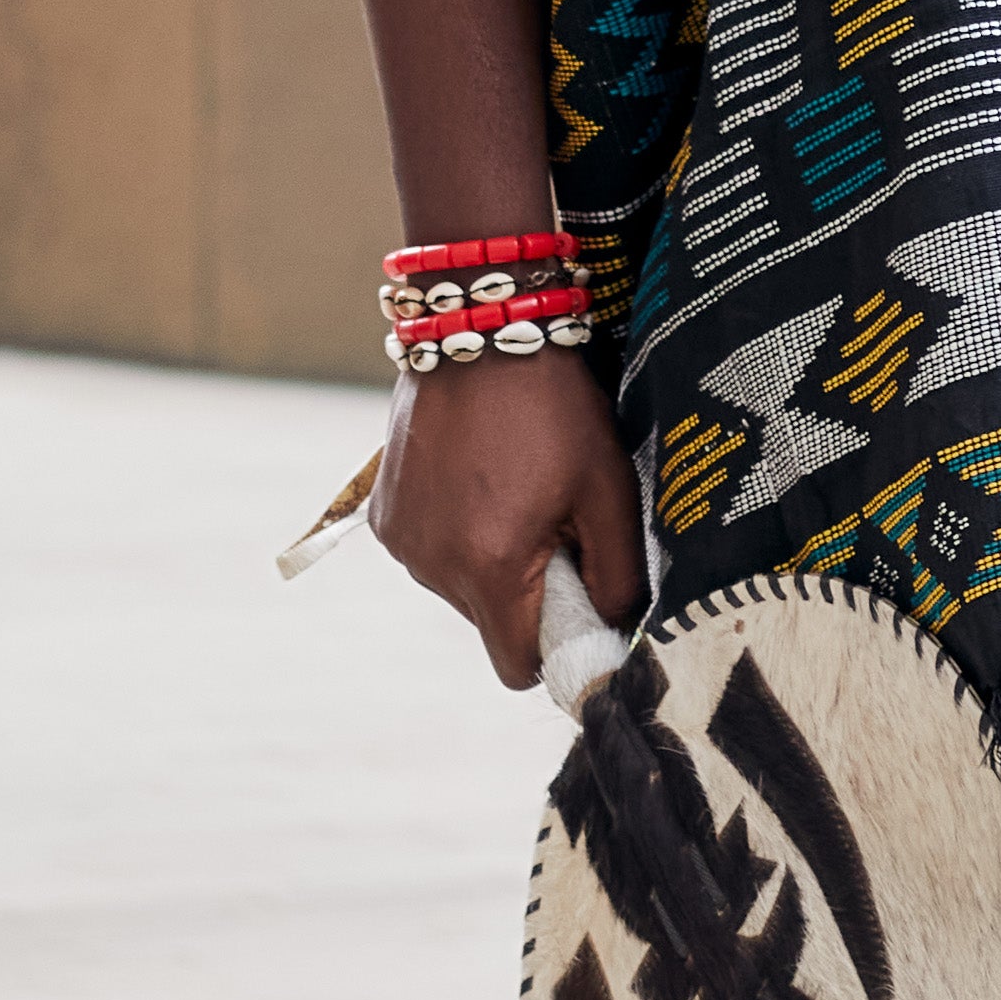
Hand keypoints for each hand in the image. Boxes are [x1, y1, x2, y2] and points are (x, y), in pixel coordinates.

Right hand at [369, 349, 648, 689]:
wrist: (479, 333)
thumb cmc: (553, 408)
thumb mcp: (607, 489)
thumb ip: (617, 574)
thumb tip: (615, 626)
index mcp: (490, 568)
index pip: (517, 667)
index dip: (554, 649)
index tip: (577, 607)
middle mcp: (432, 566)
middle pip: (491, 625)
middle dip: (525, 593)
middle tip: (551, 524)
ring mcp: (401, 541)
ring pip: (460, 590)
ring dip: (489, 561)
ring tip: (512, 491)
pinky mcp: (383, 515)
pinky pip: (430, 553)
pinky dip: (457, 534)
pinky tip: (477, 480)